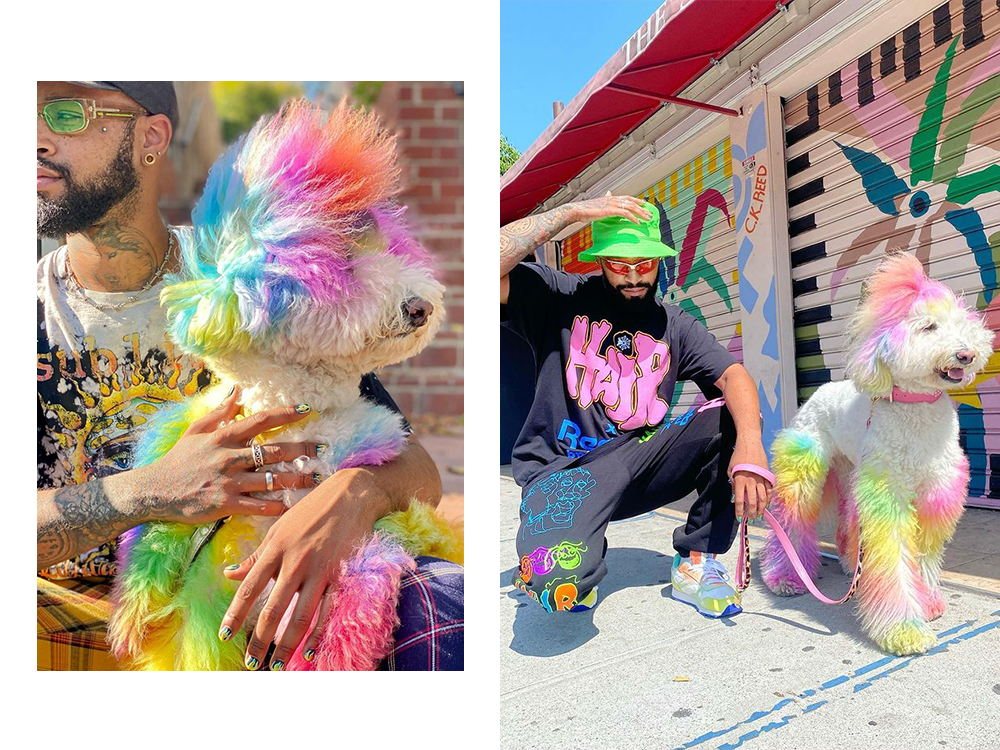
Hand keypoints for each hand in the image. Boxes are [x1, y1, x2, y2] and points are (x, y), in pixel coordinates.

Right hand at [133, 385, 322, 524]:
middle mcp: (230, 457)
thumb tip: (237, 390)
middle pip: (275, 450)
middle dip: (303, 449)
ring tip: (317, 477)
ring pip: (272, 479)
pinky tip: (294, 504)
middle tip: (323, 449)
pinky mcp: (226, 504)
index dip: (286, 414)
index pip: (261, 420)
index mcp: (224, 437)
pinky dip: (278, 505)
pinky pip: (259, 505)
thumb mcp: (196, 431)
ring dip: (298, 478)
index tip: (308, 410)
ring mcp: (229, 481)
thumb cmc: (178, 460)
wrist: (155, 491)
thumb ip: (220, 412)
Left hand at [218, 469, 383, 670]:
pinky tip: (310, 653)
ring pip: (300, 616)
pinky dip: (319, 634)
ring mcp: (320, 570)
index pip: (250, 588)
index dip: (236, 615)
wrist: (352, 494)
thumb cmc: (311, 511)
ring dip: (287, 645)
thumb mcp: (278, 529)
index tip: (225, 636)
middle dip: (260, 641)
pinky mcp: (342, 575)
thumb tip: (228, 574)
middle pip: (273, 610)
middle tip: (251, 664)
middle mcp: (295, 562)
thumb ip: (256, 556)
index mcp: (276, 549)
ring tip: (276, 667)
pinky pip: (328, 610)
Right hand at [567, 194, 651, 224]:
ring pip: (631, 207)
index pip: (627, 198)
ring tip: (647, 219)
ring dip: (641, 213)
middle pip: (632, 202)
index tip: (644, 203)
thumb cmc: (584, 209)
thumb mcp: (596, 204)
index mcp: (610, 198)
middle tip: (650, 213)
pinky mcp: (611, 210)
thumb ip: (603, 201)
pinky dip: (633, 218)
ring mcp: (612, 204)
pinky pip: (626, 214)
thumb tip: (607, 195)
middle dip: (642, 207)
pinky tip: (638, 223)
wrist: (577, 210)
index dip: (636, 200)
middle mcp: (613, 199)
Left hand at [728, 437, 771, 522]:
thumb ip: (733, 484)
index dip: (739, 511)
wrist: (750, 444)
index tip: (739, 518)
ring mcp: (761, 478)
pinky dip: (768, 499)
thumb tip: (735, 498)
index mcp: (740, 480)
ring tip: (759, 515)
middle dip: (752, 513)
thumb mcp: (730, 470)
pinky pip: (770, 491)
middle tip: (751, 519)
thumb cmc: (738, 456)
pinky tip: (766, 505)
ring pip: (763, 498)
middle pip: (753, 502)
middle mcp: (751, 481)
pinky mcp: (768, 475)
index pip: (739, 500)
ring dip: (761, 509)